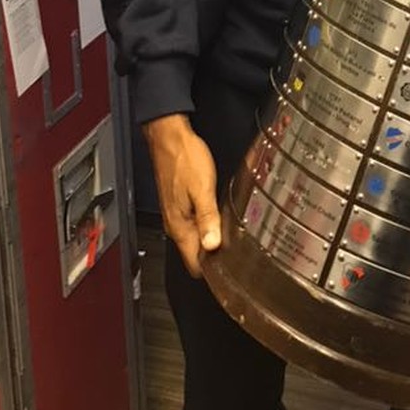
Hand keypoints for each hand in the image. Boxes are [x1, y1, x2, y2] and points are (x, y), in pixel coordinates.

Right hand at [143, 113, 220, 276]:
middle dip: (215, 258)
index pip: (194, 264)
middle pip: (195, 254)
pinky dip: (208, 227)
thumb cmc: (183, 158)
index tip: (232, 274)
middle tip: (240, 257)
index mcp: (179, 225)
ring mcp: (177, 214)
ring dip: (212, 242)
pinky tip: (220, 220)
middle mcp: (175, 224)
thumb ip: (208, 218)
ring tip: (234, 240)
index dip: (212, 272)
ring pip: (196, 239)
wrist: (169, 136)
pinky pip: (195, 225)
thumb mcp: (202, 188)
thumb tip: (213, 246)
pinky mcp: (180, 203)